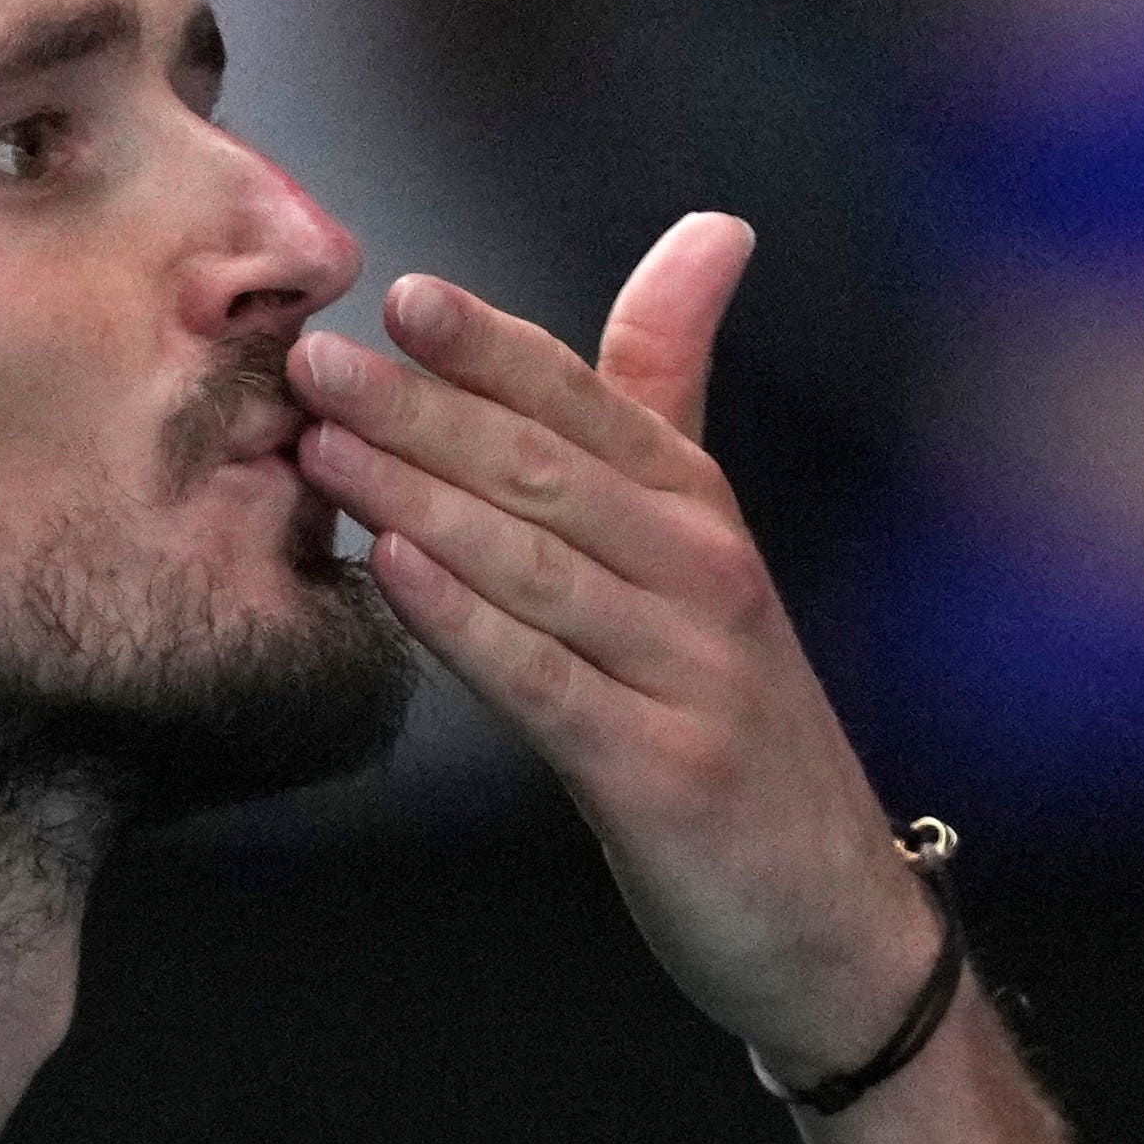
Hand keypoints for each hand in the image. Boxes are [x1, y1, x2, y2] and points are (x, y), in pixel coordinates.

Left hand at [287, 216, 933, 1084]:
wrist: (830, 913)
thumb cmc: (737, 720)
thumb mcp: (708, 548)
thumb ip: (672, 395)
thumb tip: (708, 230)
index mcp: (701, 511)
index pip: (588, 400)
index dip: (493, 347)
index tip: (399, 294)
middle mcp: (704, 574)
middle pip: (546, 470)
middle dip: (425, 409)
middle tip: (313, 360)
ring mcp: (687, 671)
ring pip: (536, 562)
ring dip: (422, 497)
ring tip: (321, 448)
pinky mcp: (660, 768)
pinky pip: (545, 679)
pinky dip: (468, 621)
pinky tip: (393, 570)